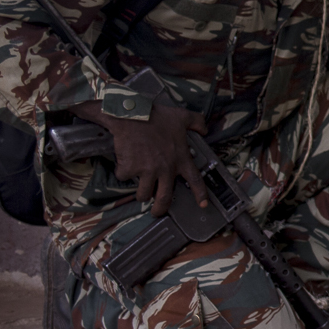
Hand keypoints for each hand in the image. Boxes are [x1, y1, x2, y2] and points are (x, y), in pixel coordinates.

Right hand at [71, 99, 207, 218]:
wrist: (132, 116)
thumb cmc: (158, 116)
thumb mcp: (183, 116)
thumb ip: (197, 122)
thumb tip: (205, 129)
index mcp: (180, 159)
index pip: (195, 180)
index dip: (200, 194)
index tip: (202, 204)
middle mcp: (166, 168)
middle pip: (164, 198)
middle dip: (160, 209)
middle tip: (157, 211)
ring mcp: (147, 171)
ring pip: (143, 194)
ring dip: (141, 192)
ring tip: (140, 186)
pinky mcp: (130, 170)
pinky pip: (124, 177)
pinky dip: (123, 171)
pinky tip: (125, 160)